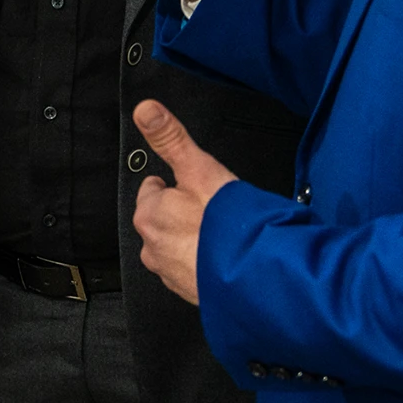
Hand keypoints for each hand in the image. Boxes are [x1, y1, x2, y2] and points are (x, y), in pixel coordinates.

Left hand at [131, 99, 237, 305]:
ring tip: (223, 234)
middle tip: (214, 210)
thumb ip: (170, 137)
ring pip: (178, 247)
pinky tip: (227, 257)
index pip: (152, 192)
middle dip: (185, 214)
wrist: (257, 276)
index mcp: (149, 215)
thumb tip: (145, 108)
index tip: (194, 187)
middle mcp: (152, 248)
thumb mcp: (200, 168)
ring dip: (195, 240)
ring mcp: (170, 275)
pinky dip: (206, 264)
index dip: (176, 186)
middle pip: (164, 220)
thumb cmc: (227, 223)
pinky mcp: (190, 294)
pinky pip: (194, 272)